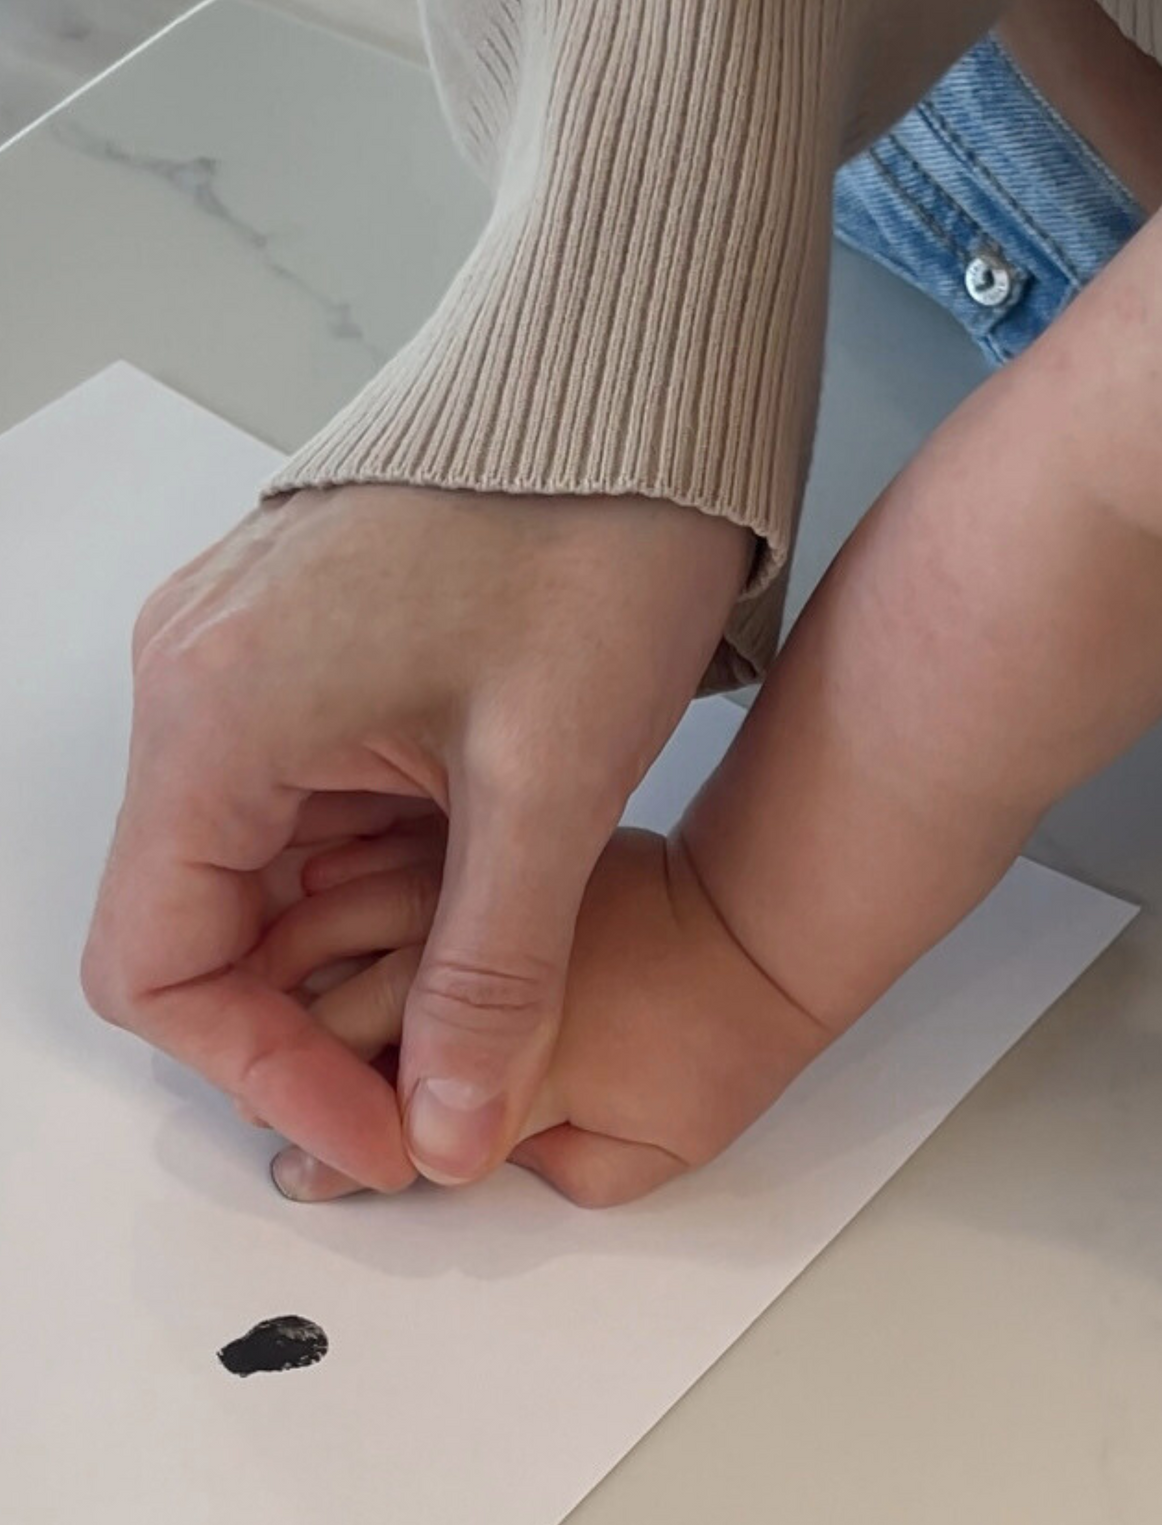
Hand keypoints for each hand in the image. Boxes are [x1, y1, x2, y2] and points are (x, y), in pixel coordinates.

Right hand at [82, 485, 750, 1189]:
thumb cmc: (595, 538)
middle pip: (206, 924)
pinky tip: (483, 883)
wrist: (639, 392)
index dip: (268, 1075)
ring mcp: (251, 662)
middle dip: (321, 1018)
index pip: (160, 966)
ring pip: (267, 870)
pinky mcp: (313, 653)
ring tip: (489, 987)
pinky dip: (387, 869)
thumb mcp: (551, 783)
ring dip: (367, 945)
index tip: (393, 1131)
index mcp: (219, 710)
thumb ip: (493, 975)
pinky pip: (312, 803)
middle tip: (448, 1083)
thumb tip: (447, 1132)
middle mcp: (200, 683)